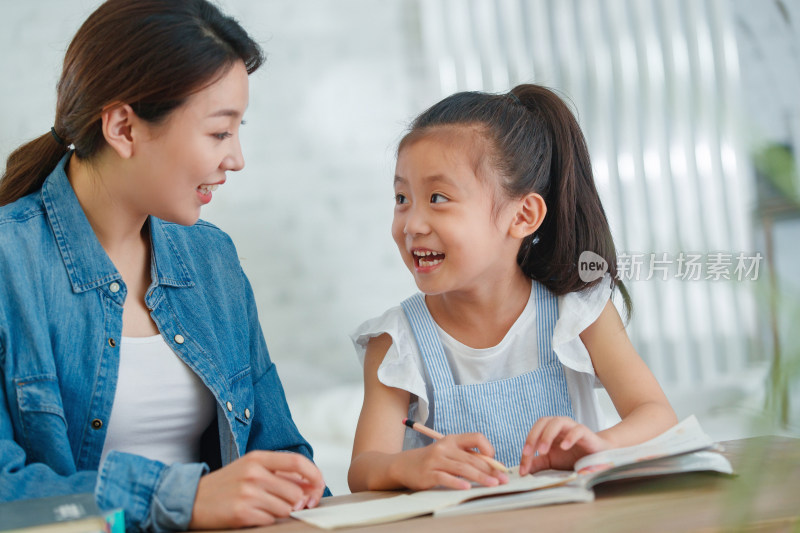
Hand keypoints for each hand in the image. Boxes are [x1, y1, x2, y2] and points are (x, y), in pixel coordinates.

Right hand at [188, 451, 325, 528]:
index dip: (314, 475)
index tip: (318, 485)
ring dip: (280, 512)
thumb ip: (278, 473)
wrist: (192, 498)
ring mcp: (247, 492)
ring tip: (263, 507)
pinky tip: (253, 514)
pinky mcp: (241, 512)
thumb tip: (310, 486)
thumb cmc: (227, 484)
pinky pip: (270, 520)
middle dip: (297, 502)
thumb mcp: (250, 468)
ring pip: (286, 508)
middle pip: (296, 491)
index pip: (297, 462)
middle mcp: (254, 473)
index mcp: (258, 458)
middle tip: (288, 504)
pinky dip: (266, 520)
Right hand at [392, 433, 508, 490]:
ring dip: (480, 477)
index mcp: (452, 439)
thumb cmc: (433, 460)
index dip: (488, 448)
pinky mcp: (428, 473)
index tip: (496, 462)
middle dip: (490, 469)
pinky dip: (457, 483)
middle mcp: (444, 447)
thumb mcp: (449, 453)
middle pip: (472, 458)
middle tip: (503, 479)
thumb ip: (469, 457)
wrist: (404, 465)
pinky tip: (467, 488)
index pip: (476, 437)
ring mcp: (436, 460)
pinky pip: (445, 478)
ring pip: (462, 468)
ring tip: (493, 484)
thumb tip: (496, 466)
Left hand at [518, 417, 610, 474]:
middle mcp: (559, 425)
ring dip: (547, 435)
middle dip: (534, 436)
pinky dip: (570, 437)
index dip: (526, 447)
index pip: (534, 433)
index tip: (523, 467)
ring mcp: (572, 427)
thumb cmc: (572, 456)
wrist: (596, 457)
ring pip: (557, 422)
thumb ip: (537, 464)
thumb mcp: (551, 462)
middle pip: (543, 422)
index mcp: (549, 430)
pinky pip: (577, 430)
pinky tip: (564, 447)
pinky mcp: (586, 433)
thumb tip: (522, 471)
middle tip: (530, 453)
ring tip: (543, 451)